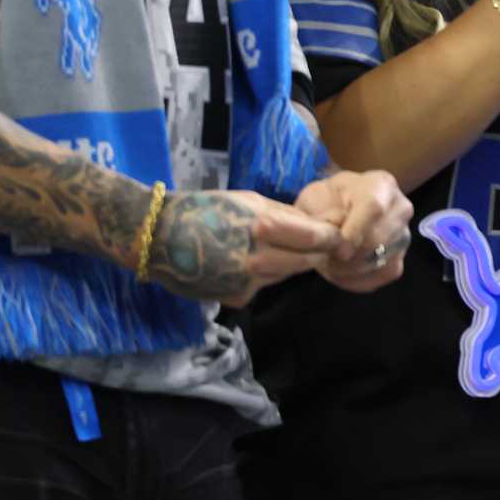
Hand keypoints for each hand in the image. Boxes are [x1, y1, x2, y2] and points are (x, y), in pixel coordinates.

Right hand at [144, 189, 340, 307]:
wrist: (158, 238)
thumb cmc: (207, 210)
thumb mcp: (250, 201)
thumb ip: (287, 216)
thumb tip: (322, 224)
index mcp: (264, 227)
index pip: (316, 238)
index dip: (333, 237)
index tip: (342, 234)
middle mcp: (258, 259)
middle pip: (306, 261)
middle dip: (317, 253)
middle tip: (324, 245)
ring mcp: (247, 282)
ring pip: (286, 274)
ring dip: (291, 263)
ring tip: (281, 247)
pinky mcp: (237, 298)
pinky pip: (264, 285)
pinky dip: (266, 275)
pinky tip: (250, 262)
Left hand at [295, 169, 413, 292]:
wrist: (337, 208)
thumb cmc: (325, 200)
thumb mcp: (314, 198)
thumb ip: (321, 213)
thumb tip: (334, 233)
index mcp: (380, 184)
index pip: (374, 207)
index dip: (355, 231)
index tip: (336, 250)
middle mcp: (400, 208)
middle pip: (379, 239)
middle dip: (348, 257)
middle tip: (324, 259)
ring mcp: (404, 234)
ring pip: (382, 260)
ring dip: (350, 270)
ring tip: (330, 264)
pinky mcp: (400, 257)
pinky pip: (384, 275)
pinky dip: (360, 280)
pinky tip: (342, 274)